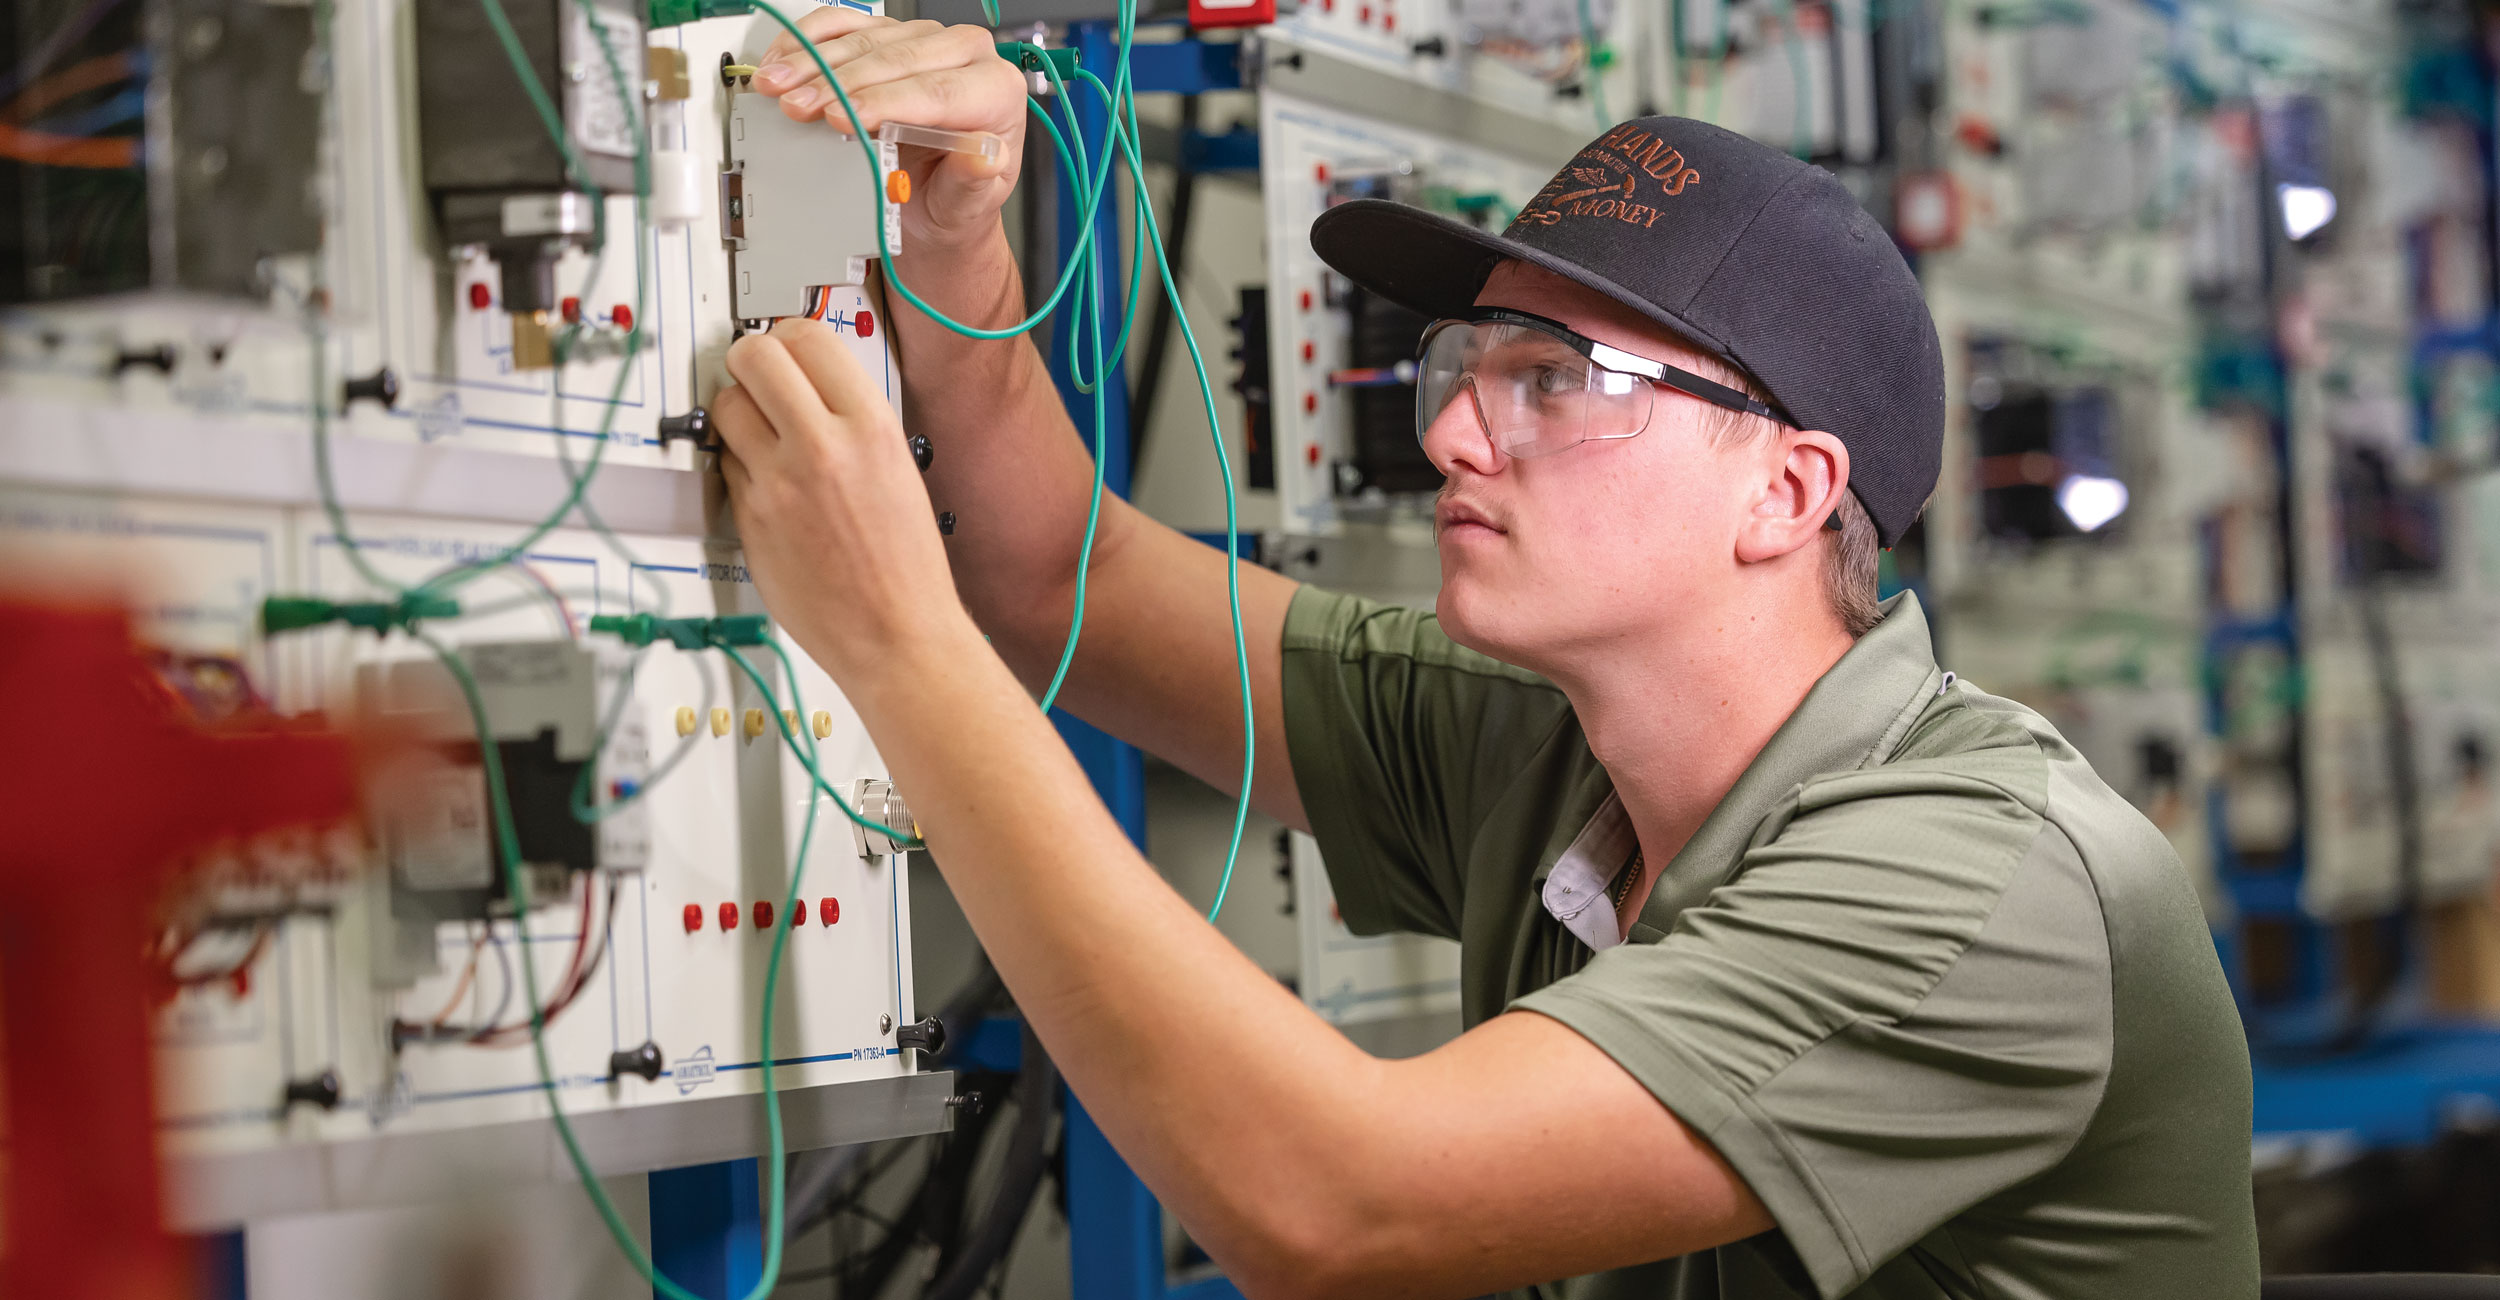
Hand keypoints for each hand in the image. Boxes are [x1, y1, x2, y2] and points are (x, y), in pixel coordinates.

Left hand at [713, 320, 969, 682]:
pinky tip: (769, 487)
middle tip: (754, 377)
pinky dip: (740, 468)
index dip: (787, 337)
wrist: (897, 633)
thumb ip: (850, 419)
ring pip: (725, 407)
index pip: (805, 335)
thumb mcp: (898, 467)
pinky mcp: (750, 517)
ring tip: (758, 434)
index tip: (783, 348)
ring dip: (736, 412)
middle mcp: (822, 446)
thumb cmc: (906, 564)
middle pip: (753, 356)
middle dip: (747, 360)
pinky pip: (727, 466)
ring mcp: (779, 482)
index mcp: (871, 426)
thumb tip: (806, 383)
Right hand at [752, 12, 1028, 253]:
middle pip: (895, 59)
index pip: (937, 90)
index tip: (843, 120)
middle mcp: (966, 55)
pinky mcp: (888, 34)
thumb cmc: (953, 198)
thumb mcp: (968, 204)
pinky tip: (781, 61)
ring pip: (864, 38)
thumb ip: (975, 181)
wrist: (934, 199)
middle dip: (839, 83)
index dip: (885, 102)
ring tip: (777, 87)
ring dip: (813, 62)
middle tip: (797, 107)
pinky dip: (808, 42)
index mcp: (997, 90)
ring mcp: (924, 39)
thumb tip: (984, 156)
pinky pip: (844, 23)